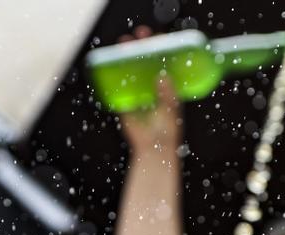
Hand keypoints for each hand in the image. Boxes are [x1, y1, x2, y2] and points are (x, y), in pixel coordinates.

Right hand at [117, 26, 182, 157]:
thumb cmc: (167, 130)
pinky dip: (114, 76)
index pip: (161, 58)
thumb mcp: (171, 109)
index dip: (157, 45)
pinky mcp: (124, 101)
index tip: (154, 36)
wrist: (153, 148)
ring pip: (130, 69)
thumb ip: (168, 93)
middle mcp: (150, 83)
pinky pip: (118, 86)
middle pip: (143, 59)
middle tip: (137, 37)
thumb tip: (162, 76)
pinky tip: (112, 64)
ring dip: (125, 56)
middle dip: (139, 46)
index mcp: (164, 83)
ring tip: (122, 45)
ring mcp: (137, 91)